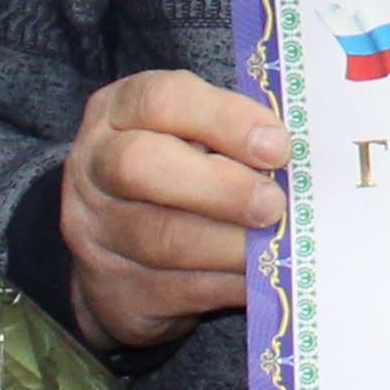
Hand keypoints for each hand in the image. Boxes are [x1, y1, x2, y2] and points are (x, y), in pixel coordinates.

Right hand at [62, 69, 285, 349]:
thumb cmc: (176, 171)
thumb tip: (295, 159)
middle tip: (273, 204)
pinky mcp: (116, 290)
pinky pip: (179, 289)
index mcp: (119, 111)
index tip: (277, 146)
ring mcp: (96, 232)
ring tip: (276, 244)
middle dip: (220, 187)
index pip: (161, 100)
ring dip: (232, 245)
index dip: (225, 120)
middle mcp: (94, 166)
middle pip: (142, 167)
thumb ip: (232, 137)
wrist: (117, 251)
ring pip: (164, 239)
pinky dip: (230, 284)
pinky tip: (260, 277)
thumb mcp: (194, 136)